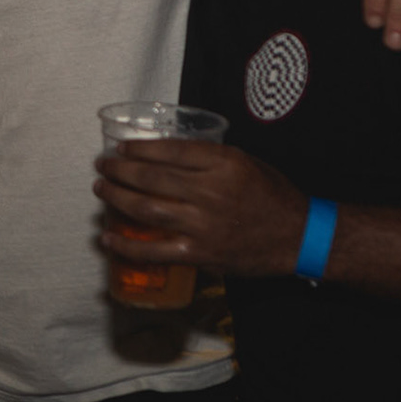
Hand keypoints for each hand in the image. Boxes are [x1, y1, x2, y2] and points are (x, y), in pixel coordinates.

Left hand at [92, 138, 305, 276]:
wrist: (298, 237)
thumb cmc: (273, 196)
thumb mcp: (246, 162)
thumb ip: (209, 158)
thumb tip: (167, 154)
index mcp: (224, 163)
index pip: (170, 150)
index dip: (139, 148)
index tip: (122, 148)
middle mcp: (211, 191)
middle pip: (152, 177)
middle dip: (120, 170)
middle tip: (103, 166)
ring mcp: (204, 225)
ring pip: (147, 208)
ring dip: (118, 198)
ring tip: (102, 190)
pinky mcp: (200, 253)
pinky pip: (156, 250)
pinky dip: (128, 245)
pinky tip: (109, 238)